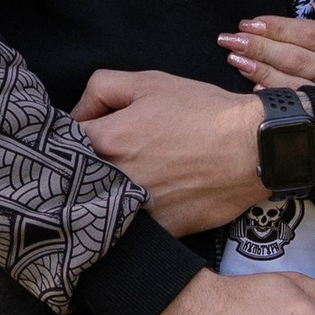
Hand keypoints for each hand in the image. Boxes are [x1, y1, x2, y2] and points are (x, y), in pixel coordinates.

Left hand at [75, 67, 262, 234]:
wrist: (254, 148)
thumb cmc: (204, 112)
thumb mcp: (150, 82)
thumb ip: (101, 89)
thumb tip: (77, 114)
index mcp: (106, 139)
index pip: (60, 144)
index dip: (68, 140)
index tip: (81, 140)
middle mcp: (114, 178)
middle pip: (76, 181)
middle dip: (83, 171)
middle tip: (105, 162)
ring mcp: (136, 209)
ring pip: (100, 208)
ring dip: (104, 197)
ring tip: (128, 184)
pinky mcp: (159, 232)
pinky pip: (131, 228)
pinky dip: (132, 219)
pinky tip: (146, 205)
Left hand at [218, 0, 314, 89]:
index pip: (313, 34)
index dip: (279, 27)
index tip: (252, 22)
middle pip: (298, 57)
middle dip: (261, 46)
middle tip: (231, 38)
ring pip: (292, 81)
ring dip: (259, 69)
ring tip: (234, 57)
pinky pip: (296, 104)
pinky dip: (273, 94)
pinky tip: (253, 85)